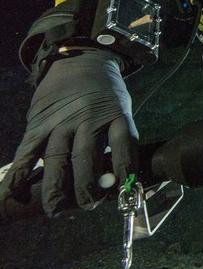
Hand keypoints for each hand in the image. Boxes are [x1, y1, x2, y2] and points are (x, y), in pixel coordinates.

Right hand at [0, 48, 137, 216]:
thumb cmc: (106, 94)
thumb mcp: (121, 109)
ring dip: (55, 186)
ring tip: (56, 209)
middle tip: (88, 205)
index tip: (125, 192)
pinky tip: (12, 192)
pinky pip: (27, 150)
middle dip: (87, 185)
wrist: (80, 60)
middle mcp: (88, 118)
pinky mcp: (39, 122)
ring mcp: (61, 120)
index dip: (124, 170)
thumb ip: (119, 139)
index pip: (123, 145)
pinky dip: (18, 172)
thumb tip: (121, 180)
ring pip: (57, 157)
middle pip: (86, 156)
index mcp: (115, 114)